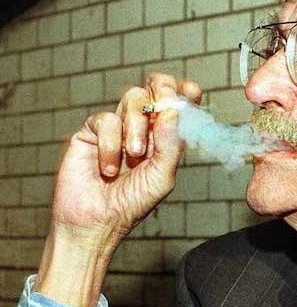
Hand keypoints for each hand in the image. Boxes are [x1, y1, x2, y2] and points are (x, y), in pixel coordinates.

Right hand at [34, 73, 200, 305]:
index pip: (179, 104)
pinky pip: (106, 119)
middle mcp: (144, 127)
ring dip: (136, 126)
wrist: (94, 222)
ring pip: (133, 98)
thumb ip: (171, 145)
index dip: (186, 93)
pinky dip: (110, 143)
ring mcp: (118, 126)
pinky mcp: (92, 131)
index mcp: (165, 136)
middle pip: (156, 88)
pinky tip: (108, 168)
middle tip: (163, 105)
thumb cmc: (131, 204)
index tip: (191, 91)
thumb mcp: (161, 177)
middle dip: (162, 90)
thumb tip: (173, 112)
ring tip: (133, 155)